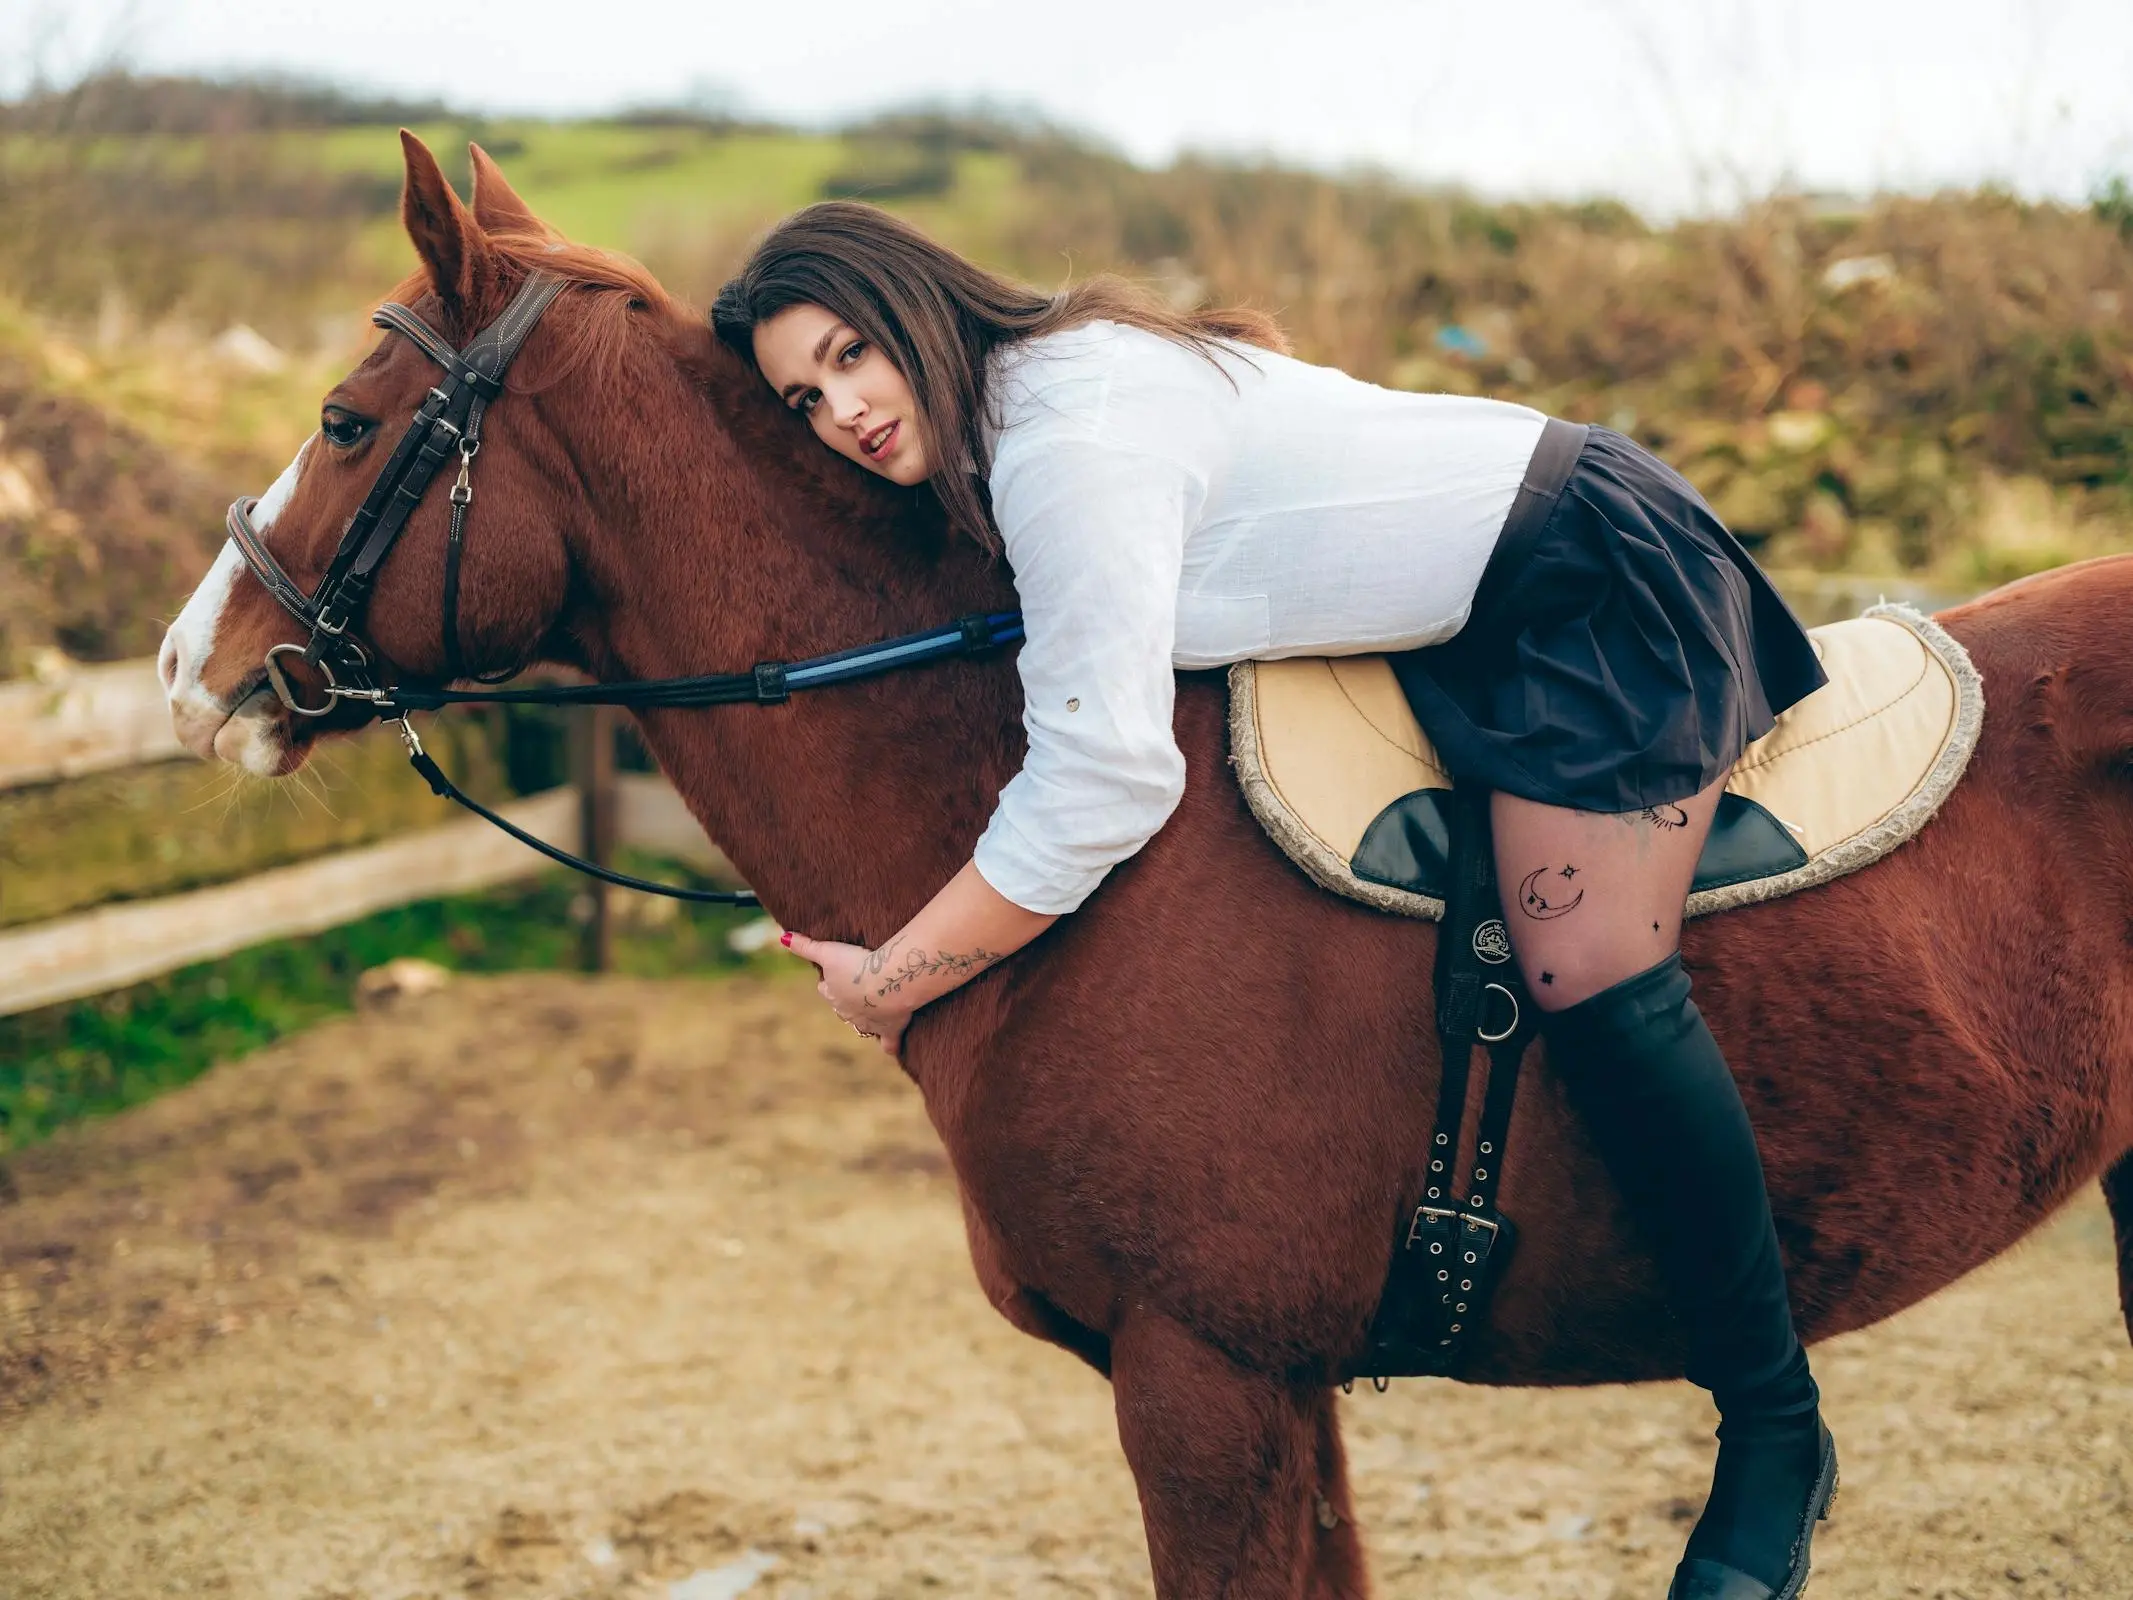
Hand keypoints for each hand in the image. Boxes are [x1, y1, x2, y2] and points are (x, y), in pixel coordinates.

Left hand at [781, 931, 909, 1057]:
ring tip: (875, 1009)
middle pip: (843, 1007)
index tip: (841, 972)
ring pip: (862, 1024)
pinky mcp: (888, 1029)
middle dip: (849, 1000)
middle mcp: (847, 1011)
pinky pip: (888, 1044)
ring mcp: (867, 1023)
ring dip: (867, 1018)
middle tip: (861, 987)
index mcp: (832, 992)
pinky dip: (889, 1045)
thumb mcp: (828, 952)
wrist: (885, 981)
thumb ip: (805, 946)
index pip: (826, 988)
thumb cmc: (856, 965)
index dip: (831, 982)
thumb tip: (782, 938)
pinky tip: (892, 1049)